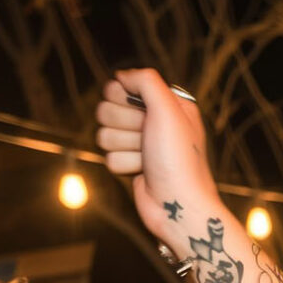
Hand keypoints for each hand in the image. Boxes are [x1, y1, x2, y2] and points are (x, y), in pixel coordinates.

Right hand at [95, 69, 219, 249]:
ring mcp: (140, 144)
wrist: (178, 206)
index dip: (124, 99)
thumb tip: (121, 76)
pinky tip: (144, 172)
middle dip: (124, 125)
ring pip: (104, 133)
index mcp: (166, 103)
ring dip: (124, 147)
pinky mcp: (130, 164)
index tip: (143, 112)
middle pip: (107, 108)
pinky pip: (108, 156)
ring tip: (148, 158)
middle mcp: (153, 121)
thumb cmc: (179, 159)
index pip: (121, 85)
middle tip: (147, 138)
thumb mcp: (168, 109)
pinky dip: (124, 165)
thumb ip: (145, 81)